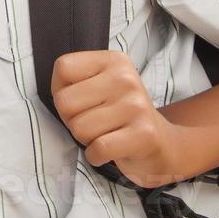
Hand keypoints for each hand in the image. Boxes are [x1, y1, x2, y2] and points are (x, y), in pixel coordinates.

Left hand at [52, 49, 188, 188]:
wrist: (161, 142)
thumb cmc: (120, 115)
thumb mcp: (101, 86)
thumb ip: (75, 82)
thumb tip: (57, 96)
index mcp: (114, 60)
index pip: (63, 68)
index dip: (62, 90)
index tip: (82, 101)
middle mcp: (126, 78)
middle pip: (65, 102)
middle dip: (73, 119)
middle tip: (95, 122)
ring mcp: (136, 105)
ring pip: (79, 128)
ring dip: (87, 139)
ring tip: (106, 134)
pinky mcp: (143, 134)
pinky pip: (97, 149)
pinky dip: (96, 156)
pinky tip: (111, 149)